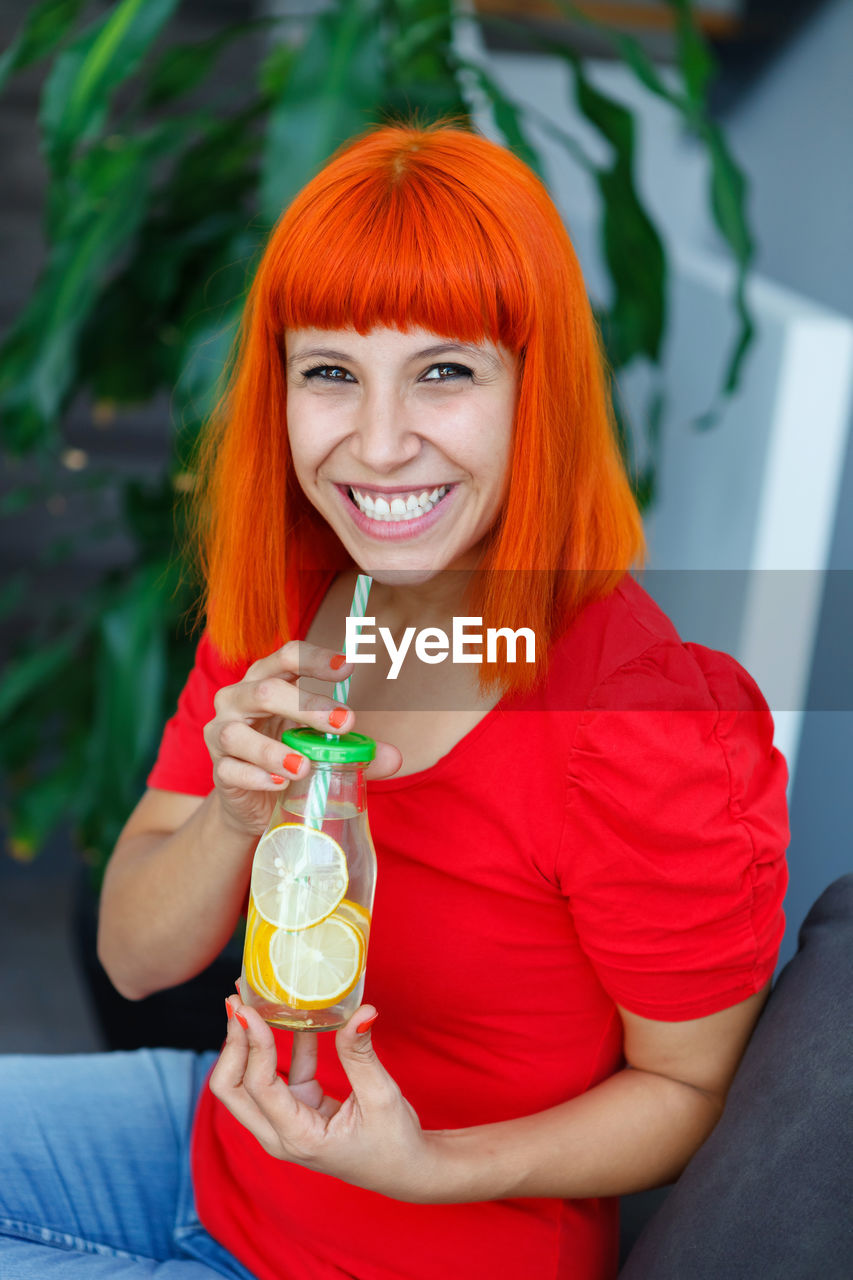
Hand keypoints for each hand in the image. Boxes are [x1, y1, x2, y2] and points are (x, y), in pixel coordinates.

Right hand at [202, 642, 400, 833]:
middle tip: (344, 723)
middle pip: (265, 691)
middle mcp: (238, 700)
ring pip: (237, 734)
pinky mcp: (219, 770)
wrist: (254, 801)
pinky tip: (280, 784)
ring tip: (304, 766)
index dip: (315, 658)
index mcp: (267, 682)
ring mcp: (221, 734)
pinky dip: (257, 777)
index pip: (286, 657)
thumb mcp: (324, 749)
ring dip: (273, 751)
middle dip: (306, 705)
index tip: (348, 668)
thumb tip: (395, 757)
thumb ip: (357, 751)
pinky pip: (231, 770)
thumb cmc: (291, 758)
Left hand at [210, 997, 443, 1202]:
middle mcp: (280, 1135)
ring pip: (245, 1084)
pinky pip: (277, 1075)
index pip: (260, 1086)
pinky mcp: (295, 1110)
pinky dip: (277, 1046)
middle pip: (232, 1090)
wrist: (403, 1170)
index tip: (250, 1009)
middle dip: (231, 1044)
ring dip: (244, 1043)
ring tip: (247, 1001)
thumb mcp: (381, 1095)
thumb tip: (361, 1010)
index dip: (253, 1044)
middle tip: (237, 1001)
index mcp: (299, 1137)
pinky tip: (286, 1016)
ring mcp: (284, 1124)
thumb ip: (361, 1054)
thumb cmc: (394, 1142)